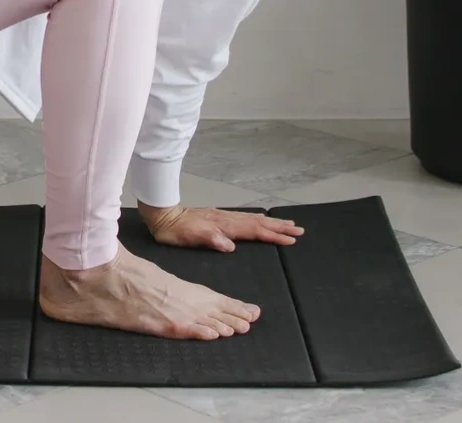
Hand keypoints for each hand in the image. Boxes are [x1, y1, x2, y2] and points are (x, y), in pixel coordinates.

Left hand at [137, 203, 303, 251]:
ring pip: (253, 220)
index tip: (290, 240)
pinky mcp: (219, 218)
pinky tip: (261, 220)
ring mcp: (224, 217)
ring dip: (271, 223)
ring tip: (288, 225)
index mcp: (224, 227)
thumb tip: (230, 246)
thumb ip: (210, 239)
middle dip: (279, 228)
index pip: (254, 232)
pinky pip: (245, 219)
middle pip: (259, 224)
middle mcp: (227, 220)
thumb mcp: (189, 238)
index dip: (273, 236)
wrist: (162, 215)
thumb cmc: (174, 230)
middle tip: (299, 231)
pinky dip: (258, 220)